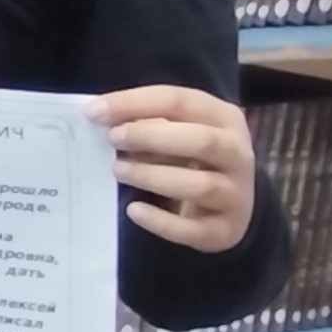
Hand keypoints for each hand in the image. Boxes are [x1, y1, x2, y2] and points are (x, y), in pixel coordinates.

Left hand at [92, 85, 257, 253]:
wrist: (226, 208)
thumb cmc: (190, 160)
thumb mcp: (175, 133)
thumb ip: (145, 122)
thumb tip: (100, 118)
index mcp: (224, 119)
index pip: (181, 102)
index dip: (135, 103)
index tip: (93, 112)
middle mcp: (237, 154)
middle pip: (202, 141)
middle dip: (151, 137)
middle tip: (112, 139)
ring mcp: (236, 194)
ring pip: (201, 185)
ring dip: (154, 176)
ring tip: (118, 170)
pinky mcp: (225, 230)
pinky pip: (194, 229)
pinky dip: (161, 222)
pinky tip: (134, 211)